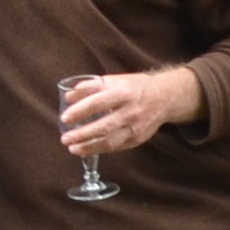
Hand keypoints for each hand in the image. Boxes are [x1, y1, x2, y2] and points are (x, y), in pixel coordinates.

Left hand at [55, 65, 198, 156]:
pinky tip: (87, 149)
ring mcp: (135, 127)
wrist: (164, 97)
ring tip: (73, 148)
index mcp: (123, 92)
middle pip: (103, 126)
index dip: (80, 111)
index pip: (98, 103)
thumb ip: (91, 87)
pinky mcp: (138, 139)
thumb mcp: (114, 80)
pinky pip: (116, 147)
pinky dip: (100, 149)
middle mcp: (131, 111)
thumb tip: (69, 96)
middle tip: (65, 138)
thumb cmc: (135, 87)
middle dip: (82, 135)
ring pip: (110, 141)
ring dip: (89, 147)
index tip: (65, 118)